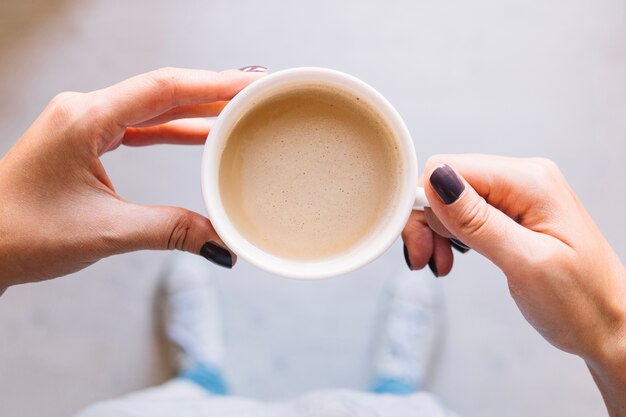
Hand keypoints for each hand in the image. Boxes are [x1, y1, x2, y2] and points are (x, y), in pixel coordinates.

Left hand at [0, 66, 266, 289]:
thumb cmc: (20, 233)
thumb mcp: (105, 231)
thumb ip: (170, 230)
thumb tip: (221, 242)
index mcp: (84, 118)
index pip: (163, 89)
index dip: (214, 83)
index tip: (252, 83)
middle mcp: (84, 111)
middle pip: (163, 92)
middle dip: (213, 91)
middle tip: (257, 93)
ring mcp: (84, 124)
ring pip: (154, 108)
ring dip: (196, 111)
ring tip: (240, 111)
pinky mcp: (86, 141)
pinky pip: (140, 127)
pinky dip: (174, 130)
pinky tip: (201, 135)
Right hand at [402, 155, 625, 415]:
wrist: (611, 325)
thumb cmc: (582, 302)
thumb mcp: (526, 263)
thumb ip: (478, 221)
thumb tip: (438, 181)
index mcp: (530, 181)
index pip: (449, 167)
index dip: (426, 204)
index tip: (422, 244)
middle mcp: (523, 178)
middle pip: (446, 181)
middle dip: (428, 221)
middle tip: (427, 260)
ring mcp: (518, 194)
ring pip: (451, 197)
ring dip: (436, 231)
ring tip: (441, 263)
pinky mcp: (512, 212)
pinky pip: (465, 211)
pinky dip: (450, 235)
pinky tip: (452, 257)